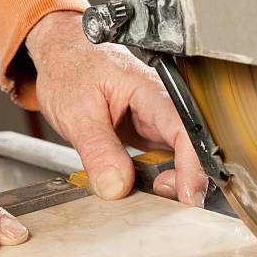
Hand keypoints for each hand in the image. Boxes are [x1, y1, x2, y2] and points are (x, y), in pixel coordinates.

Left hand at [25, 11, 208, 206]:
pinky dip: (158, 180)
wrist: (64, 57)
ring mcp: (158, 123)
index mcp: (151, 92)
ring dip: (173, 182)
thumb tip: (116, 186)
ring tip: (149, 194)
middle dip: (186, 180)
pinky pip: (164, 162)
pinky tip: (143, 188)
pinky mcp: (150, 136)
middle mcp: (162, 107)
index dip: (192, 167)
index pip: (185, 131)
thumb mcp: (76, 112)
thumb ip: (98, 150)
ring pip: (182, 158)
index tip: (187, 196)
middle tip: (160, 198)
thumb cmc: (72, 69)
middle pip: (192, 148)